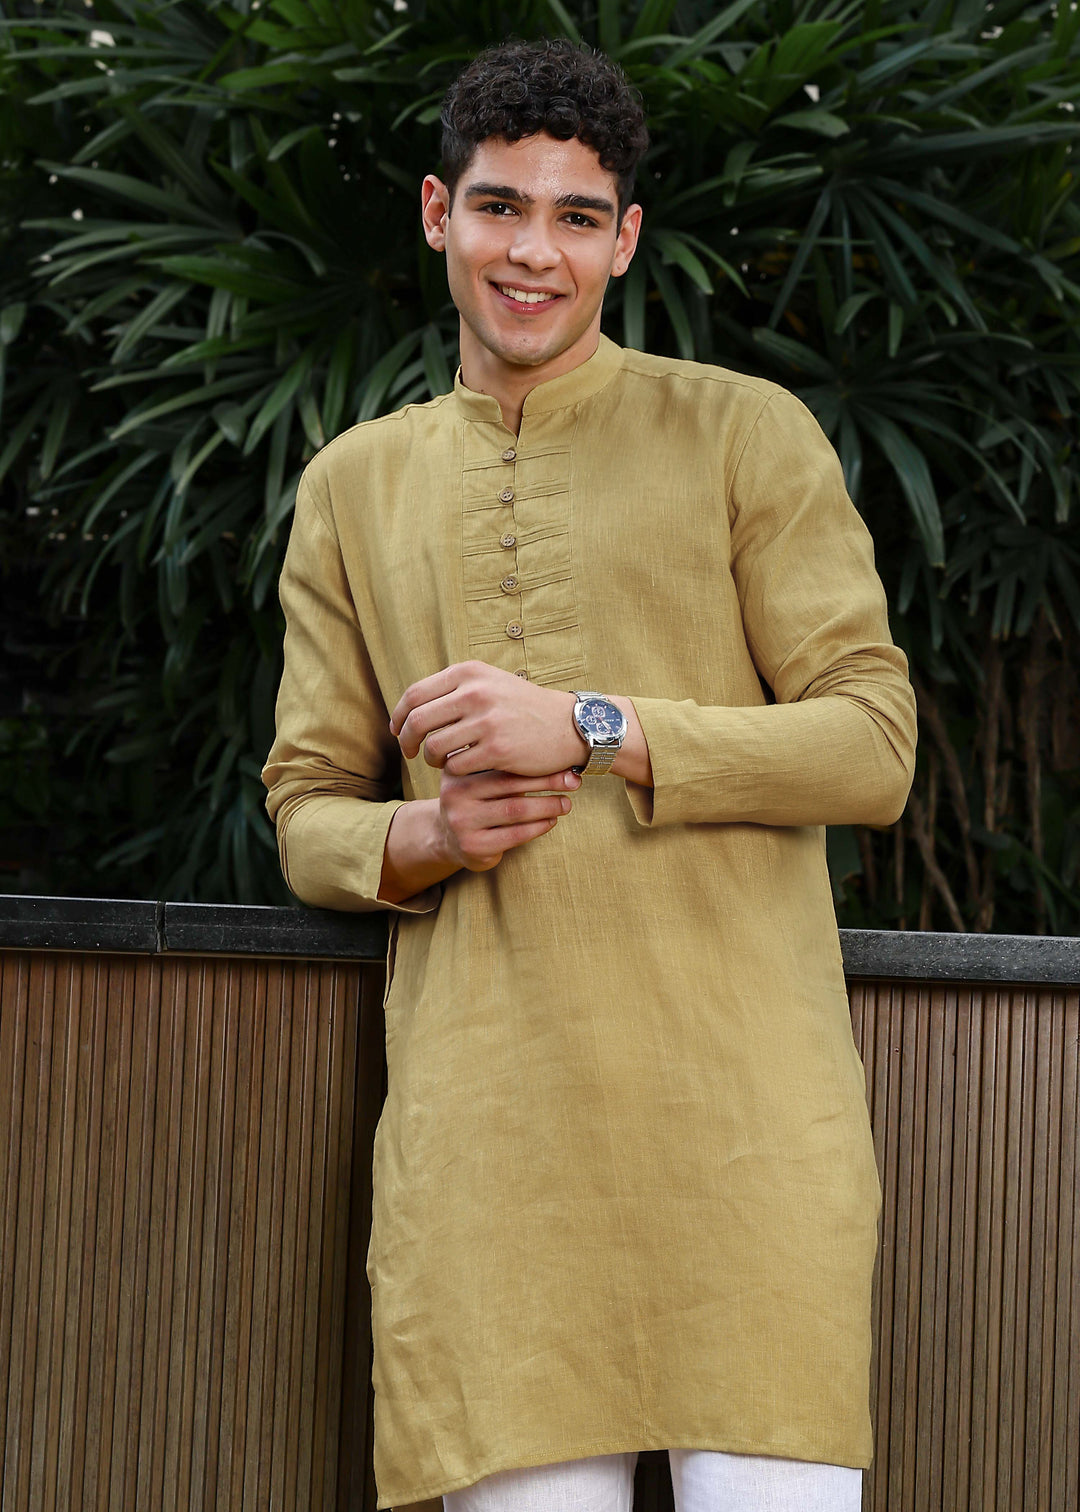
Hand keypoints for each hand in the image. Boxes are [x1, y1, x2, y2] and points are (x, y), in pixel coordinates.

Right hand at [377, 765, 581, 901]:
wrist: (448, 837)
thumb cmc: (477, 799)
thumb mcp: (480, 776)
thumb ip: (504, 761)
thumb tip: (558, 748)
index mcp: (457, 768)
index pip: (501, 760)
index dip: (536, 761)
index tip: (564, 759)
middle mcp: (454, 793)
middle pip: (510, 785)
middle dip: (547, 783)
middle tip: (574, 782)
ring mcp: (461, 821)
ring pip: (515, 811)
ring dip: (547, 806)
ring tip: (566, 804)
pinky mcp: (473, 846)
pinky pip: (515, 835)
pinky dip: (538, 827)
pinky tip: (551, 821)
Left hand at [389, 660, 586, 777]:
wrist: (567, 725)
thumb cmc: (522, 707)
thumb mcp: (488, 683)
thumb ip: (453, 689)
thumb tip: (410, 706)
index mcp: (468, 673)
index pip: (415, 694)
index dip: (399, 716)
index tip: (398, 730)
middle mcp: (475, 692)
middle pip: (417, 721)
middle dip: (407, 741)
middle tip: (410, 752)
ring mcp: (486, 721)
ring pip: (434, 747)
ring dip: (432, 759)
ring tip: (442, 761)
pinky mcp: (497, 749)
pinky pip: (456, 766)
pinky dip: (454, 770)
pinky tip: (464, 767)